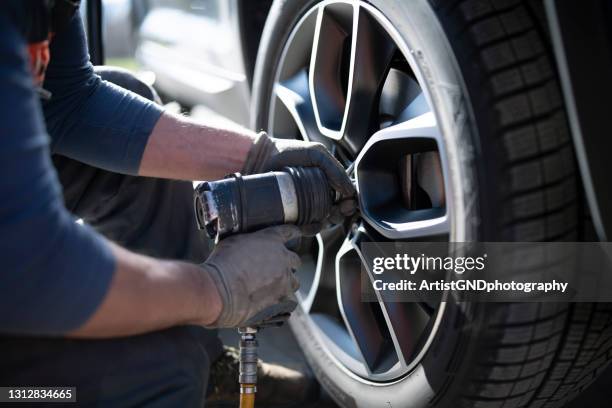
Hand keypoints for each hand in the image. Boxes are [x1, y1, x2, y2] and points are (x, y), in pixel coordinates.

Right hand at [201, 225, 301, 327]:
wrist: (218, 291)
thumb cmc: (221, 265)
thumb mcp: (232, 242)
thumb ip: (248, 242)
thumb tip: (247, 246)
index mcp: (272, 240)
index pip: (291, 233)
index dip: (292, 235)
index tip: (293, 237)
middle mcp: (283, 258)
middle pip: (295, 260)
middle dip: (287, 264)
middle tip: (274, 268)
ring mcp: (284, 280)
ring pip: (294, 282)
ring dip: (286, 283)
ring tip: (271, 288)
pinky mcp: (282, 300)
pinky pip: (287, 301)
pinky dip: (280, 302)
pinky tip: (269, 303)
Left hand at [242, 133, 356, 228]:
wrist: (261, 158)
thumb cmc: (288, 152)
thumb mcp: (316, 154)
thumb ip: (335, 169)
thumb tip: (350, 190)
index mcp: (325, 182)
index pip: (342, 197)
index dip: (348, 202)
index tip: (349, 202)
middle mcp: (315, 196)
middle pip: (335, 212)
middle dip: (341, 213)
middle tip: (341, 209)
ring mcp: (303, 207)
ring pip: (322, 222)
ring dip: (328, 222)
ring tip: (326, 215)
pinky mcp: (290, 217)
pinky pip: (305, 228)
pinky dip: (310, 229)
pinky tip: (310, 223)